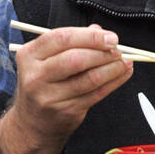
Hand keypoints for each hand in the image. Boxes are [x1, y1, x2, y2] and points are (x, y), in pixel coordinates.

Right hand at [9, 25, 133, 143]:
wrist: (33, 122)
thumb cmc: (43, 84)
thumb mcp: (45, 59)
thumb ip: (71, 42)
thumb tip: (99, 31)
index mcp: (29, 55)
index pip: (61, 38)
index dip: (89, 36)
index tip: (109, 37)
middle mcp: (37, 76)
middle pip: (75, 59)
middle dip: (102, 53)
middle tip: (118, 50)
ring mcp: (51, 96)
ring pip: (89, 79)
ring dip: (112, 68)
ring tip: (125, 62)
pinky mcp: (67, 111)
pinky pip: (96, 94)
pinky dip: (113, 82)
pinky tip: (122, 74)